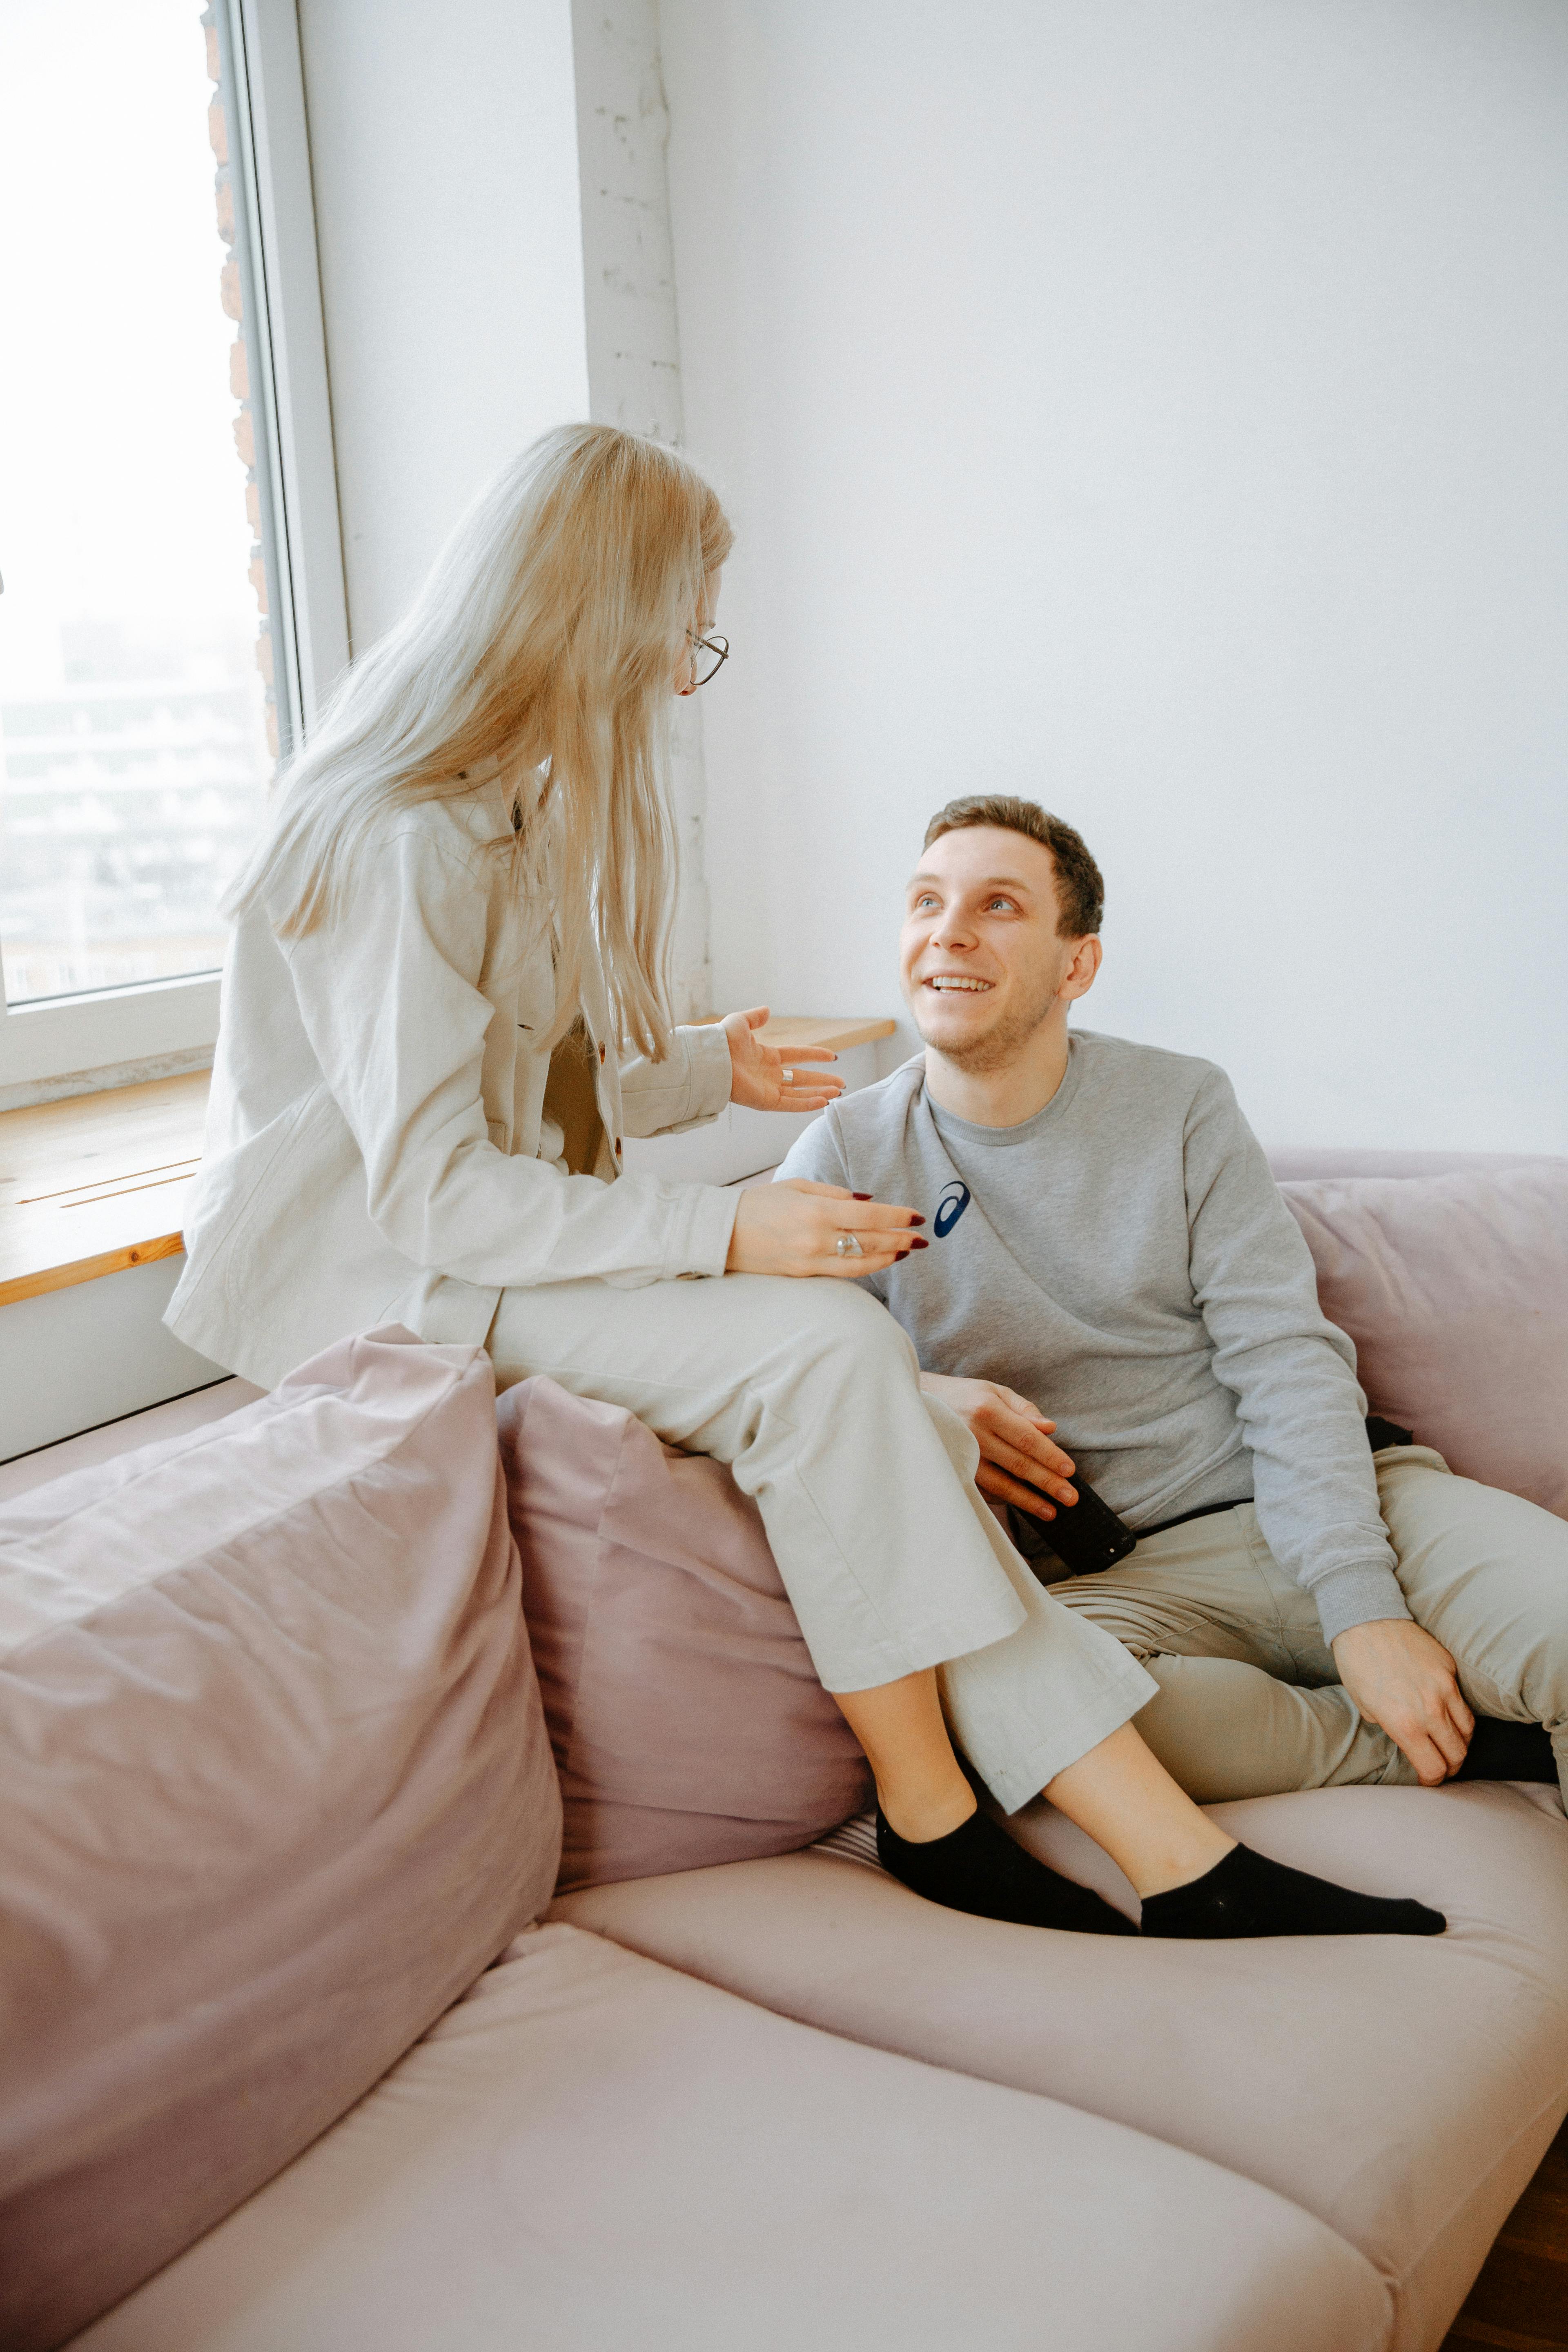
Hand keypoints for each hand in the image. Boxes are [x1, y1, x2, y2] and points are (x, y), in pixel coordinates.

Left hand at [722, 1006, 844, 1113]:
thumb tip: (767, 1010)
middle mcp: (770, 1074)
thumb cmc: (723, 1040)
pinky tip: (824, 1101)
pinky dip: (807, 1103)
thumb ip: (755, 1017)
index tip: (832, 1056)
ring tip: (838, 1092)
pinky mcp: (766, 1101)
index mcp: (766, 1056)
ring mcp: (769, 1089)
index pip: (797, 1056)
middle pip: (802, 1078)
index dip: (814, 1055)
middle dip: (822, 1080)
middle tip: (841, 1083)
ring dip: (819, 1092)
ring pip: (800, 1092)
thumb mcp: (741, 1022)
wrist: (713, 1059)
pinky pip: (791, 1104)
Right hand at [726, 1180, 925, 1276]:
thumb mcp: (797, 1186)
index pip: (869, 1216)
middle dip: (901, 1239)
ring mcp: (811, 1261)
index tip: (917, 1216)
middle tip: (922, 1238)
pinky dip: (865, 1266)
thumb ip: (835, 1193)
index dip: (897, 1216)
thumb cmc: (759, 1203)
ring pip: (861, 1263)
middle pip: (871, 1242)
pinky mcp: (804, 1275)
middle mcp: (817, 1239)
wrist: (722, 1233)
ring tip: (906, 1250)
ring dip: (888, 1257)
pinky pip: (843, 1272)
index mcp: (816, 1211)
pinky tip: (879, 1260)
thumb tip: (868, 1200)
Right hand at [918, 1373, 1078, 1514]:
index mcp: (987, 1410)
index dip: (1050, 1456)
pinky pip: (982, 1490)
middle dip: (1046, 1482)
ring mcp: (961, 1455)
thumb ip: (1024, 1409)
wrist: (918, 1402)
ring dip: (1027, 1500)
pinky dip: (1003, 1499)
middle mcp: (973, 1434)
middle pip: (1017, 1464)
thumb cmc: (964, 1396)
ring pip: (1000, 1484)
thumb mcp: (994, 1391)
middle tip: (1070, 1497)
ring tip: (1050, 1511)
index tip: (1070, 1471)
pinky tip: (1021, 1505)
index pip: (1026, 1438)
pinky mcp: (953, 1470)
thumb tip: (1051, 1429)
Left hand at [1331, 1619, 1473, 1784]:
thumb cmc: (1357, 1664)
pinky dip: (1459, 1716)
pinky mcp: (1450, 1670)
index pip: (1433, 1768)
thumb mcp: (1366, 1706)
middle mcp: (1429, 1709)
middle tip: (1441, 1767)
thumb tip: (1409, 1740)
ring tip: (1448, 1745)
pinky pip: (1463, 1703)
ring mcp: (1444, 1688)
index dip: (1432, 1781)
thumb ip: (1392, 1728)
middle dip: (1450, 1767)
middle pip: (1457, 1754)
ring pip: (1467, 1731)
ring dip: (1459, 1744)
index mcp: (1405, 1724)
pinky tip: (1447, 1716)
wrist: (1366, 1620)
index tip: (1427, 1781)